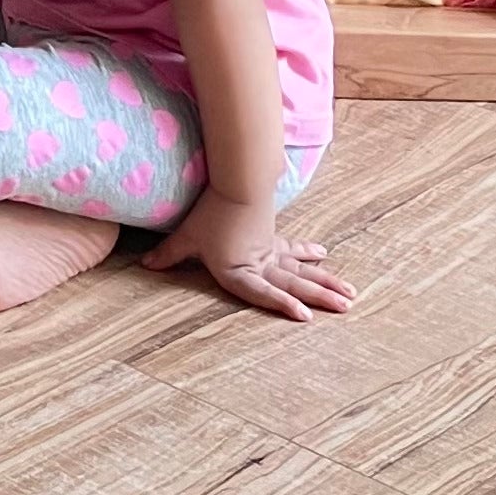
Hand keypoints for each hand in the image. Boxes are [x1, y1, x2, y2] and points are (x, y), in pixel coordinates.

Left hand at [141, 194, 354, 321]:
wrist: (233, 179)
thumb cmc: (208, 212)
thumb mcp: (187, 236)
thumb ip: (169, 254)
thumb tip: (145, 266)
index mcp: (240, 270)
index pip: (263, 292)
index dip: (282, 304)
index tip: (305, 316)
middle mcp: (260, 263)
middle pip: (293, 282)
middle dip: (320, 296)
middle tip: (346, 306)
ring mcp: (269, 250)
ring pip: (302, 269)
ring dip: (325, 281)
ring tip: (349, 294)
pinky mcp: (271, 236)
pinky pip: (293, 249)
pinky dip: (308, 254)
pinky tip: (324, 255)